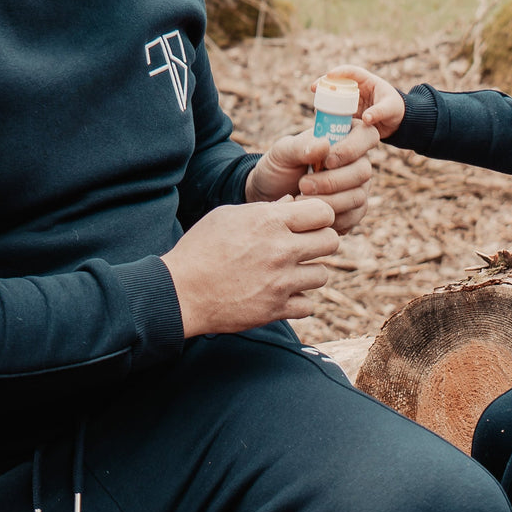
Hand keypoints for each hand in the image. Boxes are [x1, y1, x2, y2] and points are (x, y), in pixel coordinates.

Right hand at [162, 197, 338, 336]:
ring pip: (322, 274)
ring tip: (289, 272)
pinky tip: (282, 294)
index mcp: (269, 221)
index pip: (323, 212)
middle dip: (320, 242)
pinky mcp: (276, 309)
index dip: (318, 216)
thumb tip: (291, 202)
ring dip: (309, 273)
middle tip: (304, 247)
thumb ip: (264, 209)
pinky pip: (308, 305)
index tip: (308, 222)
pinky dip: (298, 301)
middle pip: (331, 241)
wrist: (180, 291)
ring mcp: (280, 282)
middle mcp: (281, 250)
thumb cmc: (200, 248)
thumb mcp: (228, 216)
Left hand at [245, 122, 379, 233]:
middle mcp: (359, 162)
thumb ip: (301, 146)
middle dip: (332, 181)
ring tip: (300, 198)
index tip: (327, 161)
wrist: (272, 197)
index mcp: (347, 137)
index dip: (352, 148)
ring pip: (357, 196)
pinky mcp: (354, 212)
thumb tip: (325, 144)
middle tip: (303, 184)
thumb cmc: (280, 167)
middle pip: (363, 171)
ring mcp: (359, 188)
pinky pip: (352, 217)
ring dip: (328, 200)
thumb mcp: (283, 152)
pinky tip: (309, 213)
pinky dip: (329, 217)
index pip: (367, 135)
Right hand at [318, 65, 405, 139]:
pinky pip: (337, 113)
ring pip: (335, 98)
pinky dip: (329, 115)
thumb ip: (378, 112)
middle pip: (338, 83)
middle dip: (325, 84)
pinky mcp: (349, 114)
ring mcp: (351, 102)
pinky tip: (321, 120)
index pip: (352, 72)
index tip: (329, 75)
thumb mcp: (390, 109)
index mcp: (367, 81)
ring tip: (316, 107)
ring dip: (324, 101)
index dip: (340, 71)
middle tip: (314, 88)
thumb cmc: (396, 110)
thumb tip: (366, 119)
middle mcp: (356, 89)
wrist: (397, 124)